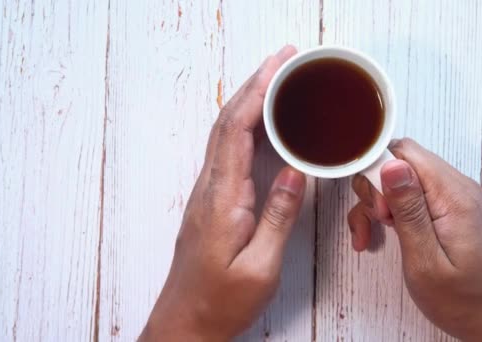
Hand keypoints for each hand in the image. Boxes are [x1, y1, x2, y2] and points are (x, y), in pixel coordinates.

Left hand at [139, 46, 304, 341]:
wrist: (186, 322)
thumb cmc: (221, 301)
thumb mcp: (259, 265)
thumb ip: (278, 216)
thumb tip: (295, 171)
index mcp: (222, 200)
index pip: (237, 131)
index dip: (258, 94)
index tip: (280, 67)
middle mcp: (210, 188)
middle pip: (228, 121)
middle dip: (255, 84)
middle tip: (283, 58)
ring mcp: (209, 193)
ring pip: (225, 132)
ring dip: (248, 100)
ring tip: (275, 77)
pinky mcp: (213, 201)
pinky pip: (227, 150)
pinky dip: (245, 124)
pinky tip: (260, 121)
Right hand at [349, 138, 481, 340]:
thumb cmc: (460, 299)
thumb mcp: (425, 260)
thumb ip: (409, 211)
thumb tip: (391, 165)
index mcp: (453, 195)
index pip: (404, 152)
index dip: (379, 175)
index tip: (378, 212)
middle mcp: (454, 186)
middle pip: (398, 161)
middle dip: (375, 191)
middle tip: (378, 225)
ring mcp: (450, 195)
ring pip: (397, 178)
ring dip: (376, 204)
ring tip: (372, 236)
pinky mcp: (444, 206)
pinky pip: (407, 194)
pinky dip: (387, 212)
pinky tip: (379, 234)